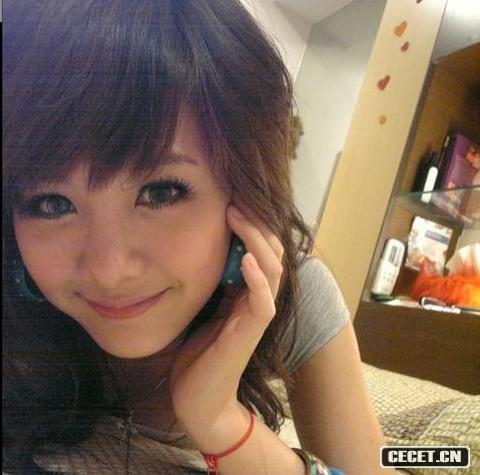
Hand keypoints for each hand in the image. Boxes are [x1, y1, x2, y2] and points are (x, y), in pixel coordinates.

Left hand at [169, 204, 283, 432]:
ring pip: (272, 269)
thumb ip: (210, 282)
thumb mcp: (203, 308)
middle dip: (255, 223)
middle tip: (234, 198)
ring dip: (256, 241)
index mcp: (245, 291)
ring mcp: (256, 315)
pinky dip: (258, 279)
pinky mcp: (250, 333)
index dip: (250, 223)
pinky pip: (263, 302)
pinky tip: (246, 261)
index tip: (230, 198)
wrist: (200, 399)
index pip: (259, 249)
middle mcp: (256, 298)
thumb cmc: (199, 354)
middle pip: (270, 252)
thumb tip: (197, 249)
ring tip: (237, 216)